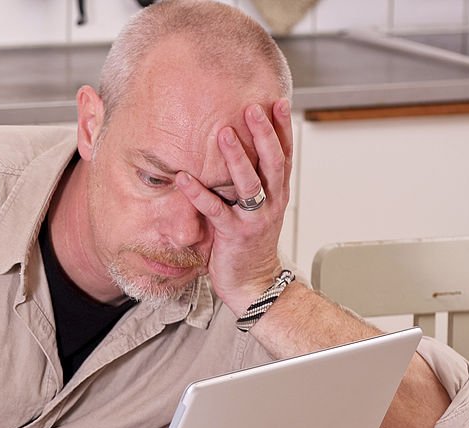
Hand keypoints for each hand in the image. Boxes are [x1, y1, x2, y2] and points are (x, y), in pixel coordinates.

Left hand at [175, 98, 293, 311]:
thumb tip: (232, 152)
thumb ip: (248, 183)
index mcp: (277, 195)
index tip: (277, 102)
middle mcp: (271, 204)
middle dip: (264, 134)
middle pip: (273, 163)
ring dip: (236, 157)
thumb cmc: (248, 245)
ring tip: (224, 133)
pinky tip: (184, 177)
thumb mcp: (255, 209)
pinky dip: (198, 193)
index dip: (282, 129)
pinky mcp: (234, 234)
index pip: (284, 155)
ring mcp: (254, 219)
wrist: (253, 283)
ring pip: (250, 183)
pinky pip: (215, 210)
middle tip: (253, 108)